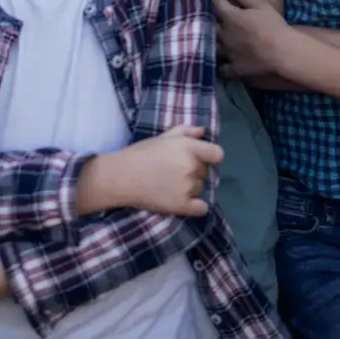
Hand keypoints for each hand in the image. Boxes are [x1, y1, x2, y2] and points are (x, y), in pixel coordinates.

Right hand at [85, 126, 221, 216]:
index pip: (217, 154)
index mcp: (189, 148)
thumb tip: (203, 132)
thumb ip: (185, 131)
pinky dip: (196, 206)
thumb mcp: (163, 137)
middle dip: (194, 171)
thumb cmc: (140, 153)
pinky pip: (202, 208)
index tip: (200, 159)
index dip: (210, 157)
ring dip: (191, 188)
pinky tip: (184, 202)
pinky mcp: (182, 205)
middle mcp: (192, 166)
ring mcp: (188, 187)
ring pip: (200, 188)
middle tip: (175, 172)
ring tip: (171, 185)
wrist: (121, 176)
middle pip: (206, 172)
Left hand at [215, 0, 294, 82]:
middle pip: (208, 25)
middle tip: (207, 15)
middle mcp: (225, 35)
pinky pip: (222, 70)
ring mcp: (228, 53)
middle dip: (207, 18)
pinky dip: (220, 67)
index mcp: (231, 17)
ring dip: (210, 42)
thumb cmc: (273, 25)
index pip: (215, 2)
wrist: (282, 50)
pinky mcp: (235, 68)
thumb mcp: (260, 5)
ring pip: (212, 47)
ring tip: (209, 39)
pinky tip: (220, 65)